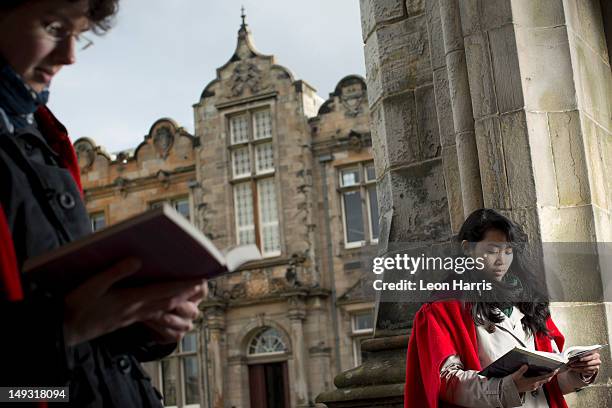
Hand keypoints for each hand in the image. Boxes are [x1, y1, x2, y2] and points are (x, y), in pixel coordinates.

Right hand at [63, 258, 204, 346]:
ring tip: (192, 295)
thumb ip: (115, 272)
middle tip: (203, 286)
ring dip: (179, 303)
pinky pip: (153, 316)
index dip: (184, 287)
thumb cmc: (77, 305)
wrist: (66, 329)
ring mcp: (132, 317)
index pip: (164, 292)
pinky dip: (165, 310)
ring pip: (162, 310)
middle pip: (168, 302)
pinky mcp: (127, 320)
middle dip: (187, 294)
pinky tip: (168, 306)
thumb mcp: (93, 285)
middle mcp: (135, 310)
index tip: (200, 281)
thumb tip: (137, 260)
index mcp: (130, 300)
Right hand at [511, 365, 558, 392]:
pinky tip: (539, 377)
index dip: (550, 374)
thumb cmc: (514, 383)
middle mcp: (535, 385)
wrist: (511, 389)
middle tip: (554, 371)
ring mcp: (534, 387)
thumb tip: (526, 366)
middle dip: (550, 375)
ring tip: (548, 373)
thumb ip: (521, 370)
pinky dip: (541, 380)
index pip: (544, 377)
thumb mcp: (516, 375)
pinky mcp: (532, 388)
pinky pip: (539, 384)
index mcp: (532, 381)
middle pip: (545, 380)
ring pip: (543, 382)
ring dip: (546, 378)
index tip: (555, 371)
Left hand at [567, 352, 600, 376]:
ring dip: (578, 368)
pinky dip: (579, 370)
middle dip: (579, 364)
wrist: (589, 361)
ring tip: (571, 366)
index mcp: (596, 355)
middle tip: (572, 364)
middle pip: (588, 363)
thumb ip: (582, 353)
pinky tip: (574, 369)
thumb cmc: (586, 355)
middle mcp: (597, 361)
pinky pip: (586, 372)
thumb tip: (574, 354)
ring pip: (586, 368)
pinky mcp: (593, 371)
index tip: (579, 359)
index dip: (585, 358)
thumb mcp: (585, 352)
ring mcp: (596, 367)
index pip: (591, 357)